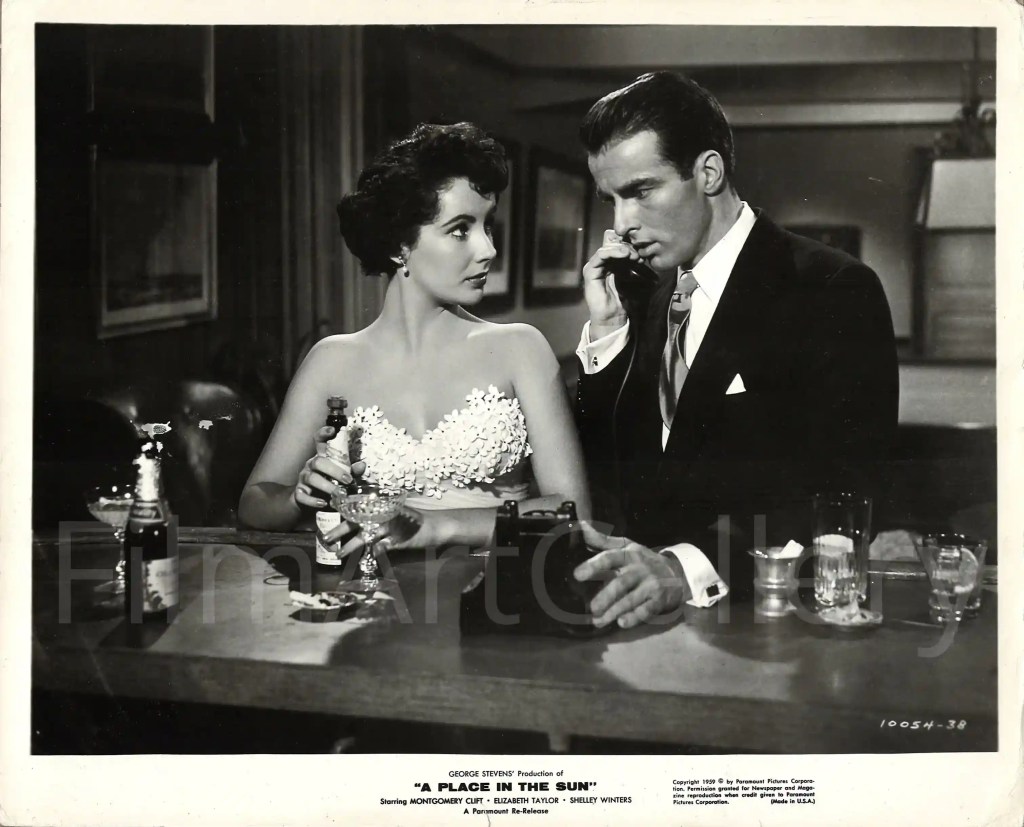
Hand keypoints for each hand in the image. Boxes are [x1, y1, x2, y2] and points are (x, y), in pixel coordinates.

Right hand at [292, 425, 365, 508]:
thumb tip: (362, 465)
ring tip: (339, 494)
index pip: (319, 441)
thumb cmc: (329, 485)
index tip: (333, 430)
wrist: (309, 504)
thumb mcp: (341, 477)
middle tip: (348, 480)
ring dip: (327, 486)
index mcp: (322, 457)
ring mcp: (303, 479)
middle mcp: (311, 465)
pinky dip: (313, 500)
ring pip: (312, 478)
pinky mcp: (299, 494)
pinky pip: (302, 496)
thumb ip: (352, 471)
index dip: (324, 433)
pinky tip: (323, 503)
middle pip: (318, 462)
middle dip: (334, 471)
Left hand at [323, 505, 425, 559]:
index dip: (341, 513)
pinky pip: (382, 547)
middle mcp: (384, 515)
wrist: (434, 526)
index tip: (326, 520)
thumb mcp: (395, 512)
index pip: (357, 507)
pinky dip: (373, 552)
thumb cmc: (412, 520)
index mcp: (381, 506)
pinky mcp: (399, 539)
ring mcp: (391, 527)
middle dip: (340, 529)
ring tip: (339, 553)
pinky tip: (365, 559)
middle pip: (357, 521)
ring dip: (351, 545)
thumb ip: (378, 514)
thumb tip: (358, 520)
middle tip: (325, 538)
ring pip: (367, 535)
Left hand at [573, 522, 687, 628]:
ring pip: (631, 599)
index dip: (593, 565)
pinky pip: (646, 610)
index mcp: (629, 555)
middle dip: (605, 596)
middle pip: (621, 583)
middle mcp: (640, 569)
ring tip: (598, 620)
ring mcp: (651, 585)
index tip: (577, 574)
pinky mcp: (659, 600)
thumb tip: (582, 526)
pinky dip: (635, 617)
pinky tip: (622, 623)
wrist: (677, 573)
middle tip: (591, 608)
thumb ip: (603, 540)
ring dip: (614, 611)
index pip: (610, 557)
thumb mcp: (627, 547)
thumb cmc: (644, 561)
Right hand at [581, 229, 639, 337]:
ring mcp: (594, 267)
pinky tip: (624, 254)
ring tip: (632, 254)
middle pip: (611, 245)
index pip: (617, 247)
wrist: (612, 316)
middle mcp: (601, 264)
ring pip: (607, 248)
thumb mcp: (631, 279)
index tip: (641, 253)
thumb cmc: (623, 300)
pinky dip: (612, 252)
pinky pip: (601, 256)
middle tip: (638, 254)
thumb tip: (640, 253)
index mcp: (610, 265)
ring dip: (621, 249)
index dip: (628, 246)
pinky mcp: (590, 271)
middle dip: (626, 247)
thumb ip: (632, 266)